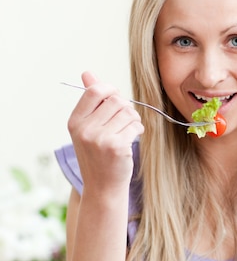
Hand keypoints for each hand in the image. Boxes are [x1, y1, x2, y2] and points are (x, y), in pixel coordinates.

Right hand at [67, 71, 143, 194]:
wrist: (103, 187)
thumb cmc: (98, 155)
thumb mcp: (88, 128)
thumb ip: (91, 101)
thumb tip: (87, 72)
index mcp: (75, 122)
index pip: (94, 91)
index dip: (110, 90)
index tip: (116, 100)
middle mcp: (85, 130)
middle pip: (115, 100)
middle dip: (125, 107)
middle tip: (125, 119)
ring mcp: (100, 139)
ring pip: (128, 111)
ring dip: (133, 118)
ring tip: (128, 130)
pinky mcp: (117, 147)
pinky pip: (135, 125)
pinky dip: (138, 129)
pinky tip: (132, 138)